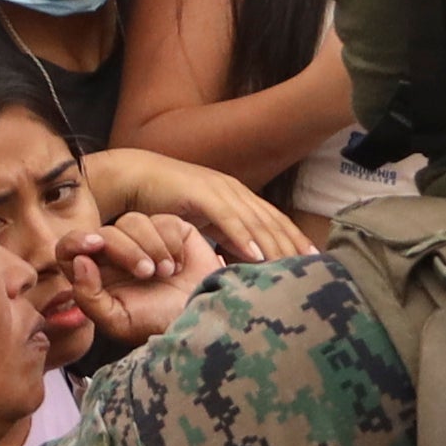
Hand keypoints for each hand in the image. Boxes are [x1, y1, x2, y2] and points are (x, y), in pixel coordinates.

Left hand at [63, 213, 221, 342]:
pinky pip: (161, 221)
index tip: (95, 245)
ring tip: (165, 273)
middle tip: (145, 273)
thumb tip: (79, 262)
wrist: (204, 319)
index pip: (69, 247)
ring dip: (150, 247)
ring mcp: (142, 239)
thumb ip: (89, 297)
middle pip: (104, 231)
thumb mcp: (118, 321)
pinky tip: (178, 264)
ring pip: (132, 221)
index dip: (77, 240)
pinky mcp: (170, 229)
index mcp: (95, 274)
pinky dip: (170, 243)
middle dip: (125, 250)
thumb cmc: (158, 324)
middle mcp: (115, 254)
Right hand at [81, 147, 310, 264]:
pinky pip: (226, 219)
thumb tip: (246, 257)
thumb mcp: (203, 222)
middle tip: (314, 268)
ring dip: (276, 245)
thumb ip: (225, 236)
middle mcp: (234, 192)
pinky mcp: (199, 195)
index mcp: (236, 198)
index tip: (314, 262)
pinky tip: (257, 255)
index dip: (295, 240)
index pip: (273, 221)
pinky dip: (243, 237)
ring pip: (255, 222)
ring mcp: (218, 191)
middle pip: (272, 222)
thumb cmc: (164, 202)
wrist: (131, 177)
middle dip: (294, 245)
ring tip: (292, 266)